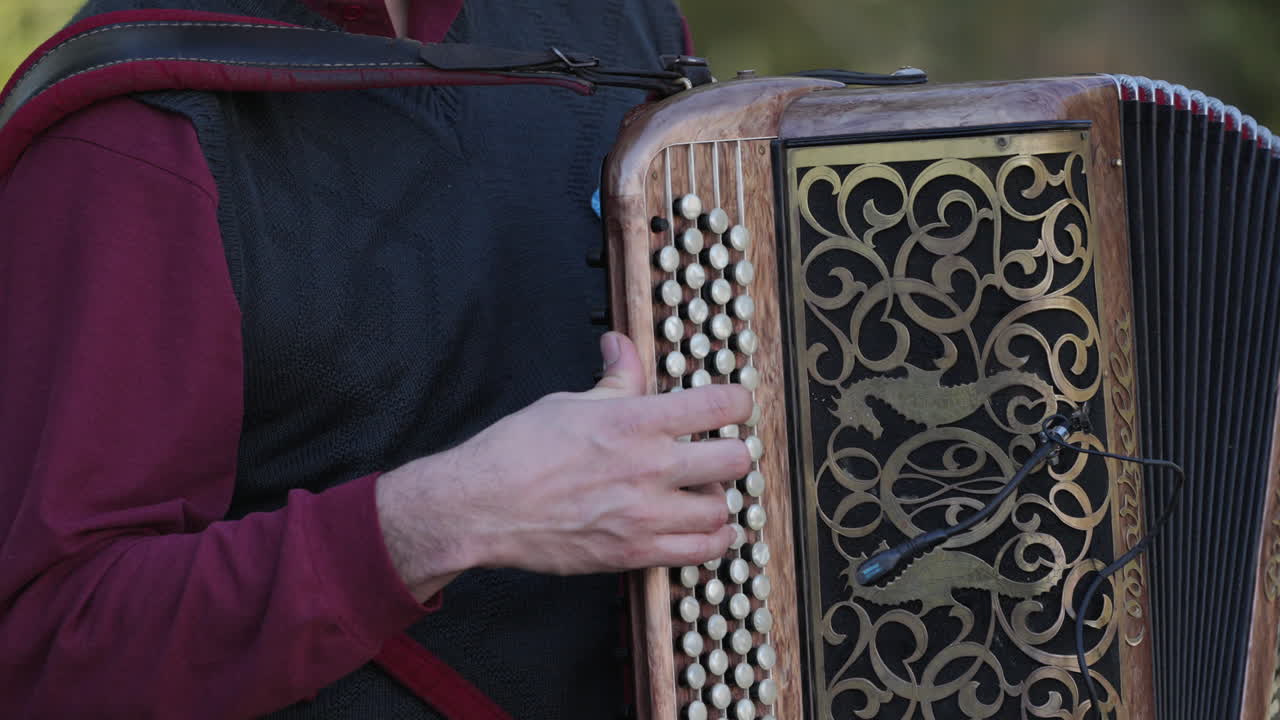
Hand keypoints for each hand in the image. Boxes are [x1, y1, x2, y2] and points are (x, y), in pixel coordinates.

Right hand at [377, 332, 751, 599]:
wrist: (482, 505)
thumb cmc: (518, 451)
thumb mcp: (570, 400)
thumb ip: (615, 377)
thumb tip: (621, 344)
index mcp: (636, 421)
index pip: (720, 405)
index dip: (738, 402)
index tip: (735, 405)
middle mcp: (649, 468)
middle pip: (735, 460)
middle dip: (732, 452)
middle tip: (718, 452)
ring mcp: (645, 514)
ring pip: (722, 509)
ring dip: (718, 498)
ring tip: (701, 492)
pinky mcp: (635, 553)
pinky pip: (701, 551)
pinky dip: (711, 539)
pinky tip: (702, 528)